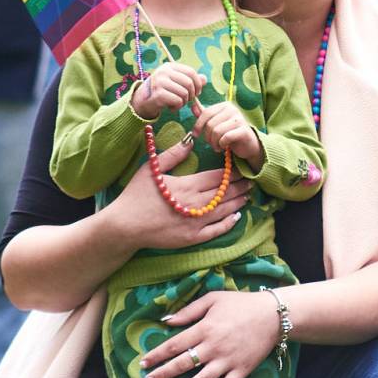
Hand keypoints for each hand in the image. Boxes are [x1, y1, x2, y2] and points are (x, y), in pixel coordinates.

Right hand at [97, 133, 250, 249]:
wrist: (125, 225)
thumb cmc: (136, 195)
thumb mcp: (151, 169)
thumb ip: (173, 154)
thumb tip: (190, 139)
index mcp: (187, 185)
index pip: (217, 177)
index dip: (232, 172)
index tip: (242, 168)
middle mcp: (195, 203)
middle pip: (224, 193)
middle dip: (240, 186)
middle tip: (252, 181)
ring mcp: (195, 222)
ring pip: (225, 210)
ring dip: (239, 202)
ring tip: (248, 195)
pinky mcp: (192, 238)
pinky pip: (217, 230)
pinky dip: (229, 223)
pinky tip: (237, 216)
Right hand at [131, 63, 205, 119]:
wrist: (142, 102)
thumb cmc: (162, 91)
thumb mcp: (176, 83)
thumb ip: (191, 80)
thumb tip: (204, 79)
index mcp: (170, 66)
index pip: (191, 72)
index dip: (198, 84)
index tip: (197, 92)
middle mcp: (164, 72)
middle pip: (189, 83)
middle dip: (192, 95)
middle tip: (187, 100)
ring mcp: (159, 82)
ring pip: (184, 93)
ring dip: (183, 102)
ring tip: (177, 103)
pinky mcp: (158, 94)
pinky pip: (177, 101)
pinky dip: (177, 107)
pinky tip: (171, 107)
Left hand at [137, 290, 282, 377]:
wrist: (273, 315)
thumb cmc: (241, 304)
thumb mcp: (213, 299)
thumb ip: (189, 311)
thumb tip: (165, 320)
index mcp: (205, 328)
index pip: (174, 344)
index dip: (156, 355)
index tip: (142, 363)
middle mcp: (214, 347)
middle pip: (182, 364)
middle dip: (161, 375)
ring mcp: (228, 361)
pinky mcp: (242, 370)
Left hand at [193, 101, 261, 162]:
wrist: (248, 145)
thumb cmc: (230, 133)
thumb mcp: (216, 123)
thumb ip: (204, 115)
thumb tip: (192, 106)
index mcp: (225, 105)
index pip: (206, 113)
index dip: (198, 125)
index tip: (195, 134)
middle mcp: (233, 110)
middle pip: (210, 124)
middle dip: (207, 137)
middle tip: (211, 143)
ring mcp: (240, 119)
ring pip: (216, 131)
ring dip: (214, 143)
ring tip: (217, 146)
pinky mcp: (244, 131)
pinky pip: (225, 137)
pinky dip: (222, 144)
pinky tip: (224, 146)